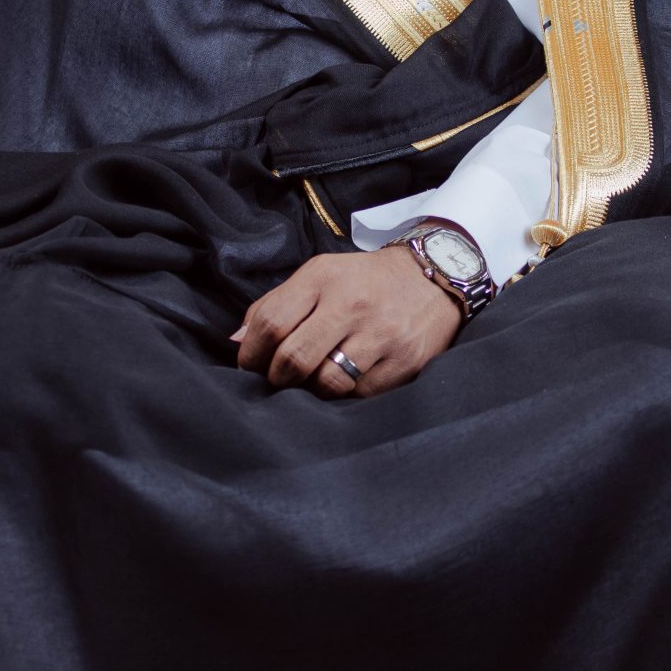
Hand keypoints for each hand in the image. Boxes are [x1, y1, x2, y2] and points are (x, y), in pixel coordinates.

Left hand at [232, 245, 461, 398]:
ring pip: (326, 383)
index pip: (271, 323)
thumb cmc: (364, 281)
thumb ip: (276, 304)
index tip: (249, 365)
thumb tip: (237, 342)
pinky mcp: (404, 362)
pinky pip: (359, 394)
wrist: (434, 277)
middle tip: (278, 379)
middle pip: (293, 358)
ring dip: (310, 391)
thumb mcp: (319, 275)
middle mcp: (352, 305)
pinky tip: (345, 381)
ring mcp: (381, 335)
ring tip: (311, 382)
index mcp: (324, 279)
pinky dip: (345, 394)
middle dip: (276, 378)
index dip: (250, 353)